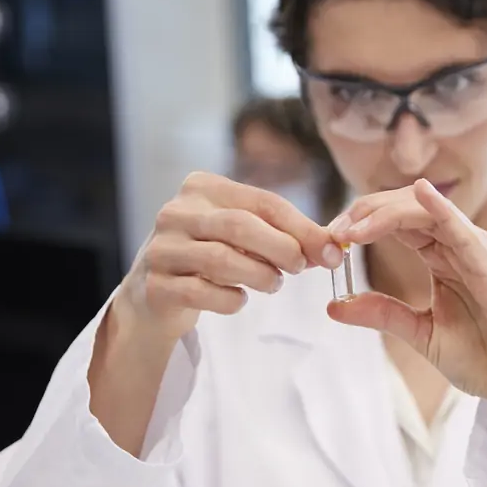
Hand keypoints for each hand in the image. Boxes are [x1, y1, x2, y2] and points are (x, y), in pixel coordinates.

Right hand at [120, 172, 342, 342]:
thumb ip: (283, 235)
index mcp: (202, 187)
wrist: (155, 295)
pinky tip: (239, 299)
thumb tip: (331, 249)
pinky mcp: (155, 286)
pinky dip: (231, 299)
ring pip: (221, 259)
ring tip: (273, 283)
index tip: (331, 252)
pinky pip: (202, 292)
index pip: (263, 202)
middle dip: (282, 249)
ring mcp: (161, 248)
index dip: (303, 228)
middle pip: (241, 225)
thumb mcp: (243, 236)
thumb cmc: (209, 258)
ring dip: (259, 276)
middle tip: (301, 268)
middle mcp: (176, 212)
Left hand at [328, 180, 486, 430]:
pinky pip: (465, 234)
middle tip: (332, 232)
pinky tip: (421, 194)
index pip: (399, 221)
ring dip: (387, 215)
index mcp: (445, 256)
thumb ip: (383, 314)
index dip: (362, 222)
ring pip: (430, 214)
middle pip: (410, 209)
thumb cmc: (486, 357)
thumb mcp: (421, 334)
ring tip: (352, 228)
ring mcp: (481, 255)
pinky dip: (442, 210)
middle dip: (366, 214)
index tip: (329, 238)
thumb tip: (333, 305)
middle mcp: (463, 246)